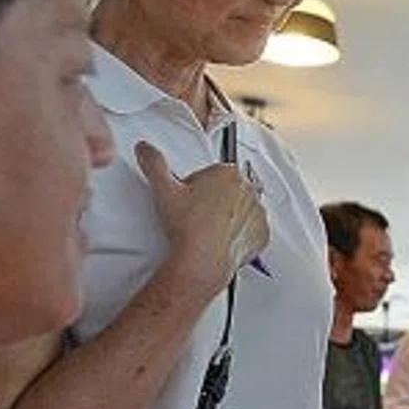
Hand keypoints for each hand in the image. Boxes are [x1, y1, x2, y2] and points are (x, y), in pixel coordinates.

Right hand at [137, 139, 268, 300]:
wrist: (202, 260)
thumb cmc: (188, 226)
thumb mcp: (164, 190)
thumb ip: (154, 164)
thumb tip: (145, 148)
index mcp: (229, 173)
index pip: (213, 174)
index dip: (197, 187)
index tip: (189, 199)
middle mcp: (249, 190)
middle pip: (229, 191)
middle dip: (215, 199)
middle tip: (196, 215)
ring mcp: (259, 213)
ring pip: (242, 210)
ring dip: (229, 216)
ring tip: (208, 228)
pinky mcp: (263, 234)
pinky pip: (252, 231)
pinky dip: (241, 235)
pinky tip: (222, 239)